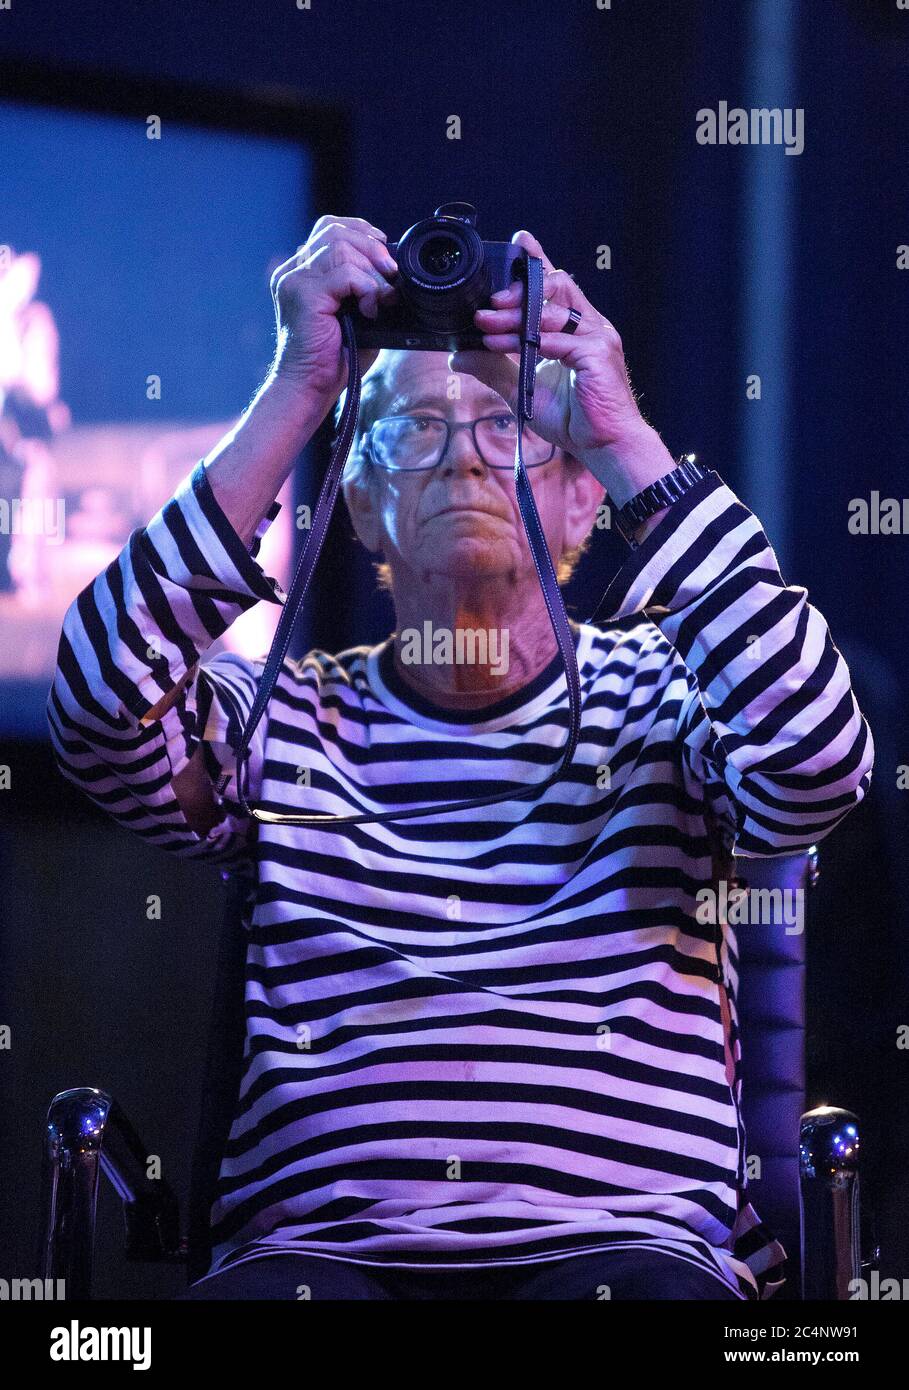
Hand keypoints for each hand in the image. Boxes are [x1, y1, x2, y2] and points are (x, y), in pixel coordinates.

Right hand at [269, 215, 398, 406]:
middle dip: (372, 247)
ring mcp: (295, 281)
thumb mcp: (355, 315)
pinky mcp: (304, 295)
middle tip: (391, 274)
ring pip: (341, 247)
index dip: (360, 230)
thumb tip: (393, 271)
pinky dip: (366, 288)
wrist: (309, 387)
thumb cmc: (333, 359)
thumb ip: (365, 288)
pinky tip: (370, 310)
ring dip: (371, 270)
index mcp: (301, 272)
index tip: (384, 248)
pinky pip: (345, 273)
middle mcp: (293, 271)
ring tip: (381, 298)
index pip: (328, 227)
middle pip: (335, 230)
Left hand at [450, 230, 673, 503]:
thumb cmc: (574, 419)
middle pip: (557, 285)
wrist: (604, 445)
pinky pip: (561, 339)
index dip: (539, 262)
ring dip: (517, 315)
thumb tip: (459, 357)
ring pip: (556, 308)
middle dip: (519, 290)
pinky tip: (507, 344)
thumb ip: (494, 369)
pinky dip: (531, 340)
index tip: (520, 242)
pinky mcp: (598, 354)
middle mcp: (588, 326)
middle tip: (488, 303)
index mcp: (574, 329)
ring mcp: (597, 337)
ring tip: (487, 323)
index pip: (556, 285)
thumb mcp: (523, 390)